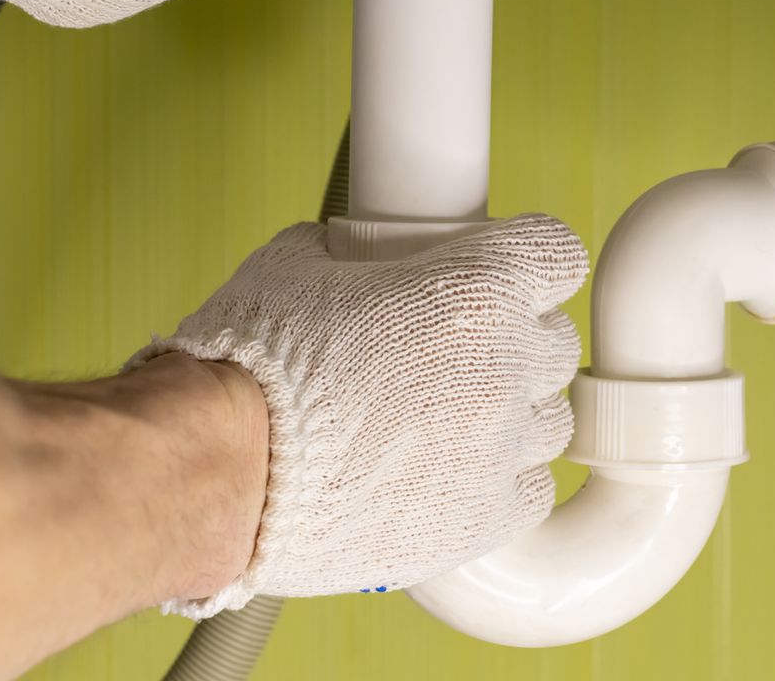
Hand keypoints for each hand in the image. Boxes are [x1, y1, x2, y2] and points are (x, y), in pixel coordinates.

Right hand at [133, 215, 587, 613]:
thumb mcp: (298, 263)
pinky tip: (450, 473)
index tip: (508, 274)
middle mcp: (503, 365)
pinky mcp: (480, 520)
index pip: (556, 256)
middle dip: (512, 340)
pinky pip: (529, 492)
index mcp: (475, 287)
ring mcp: (498, 448)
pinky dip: (498, 481)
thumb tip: (352, 255)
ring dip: (510, 414)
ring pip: (548, 421)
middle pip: (554, 343)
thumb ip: (354, 253)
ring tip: (446, 419)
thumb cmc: (250, 365)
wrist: (219, 469)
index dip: (528, 263)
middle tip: (455, 351)